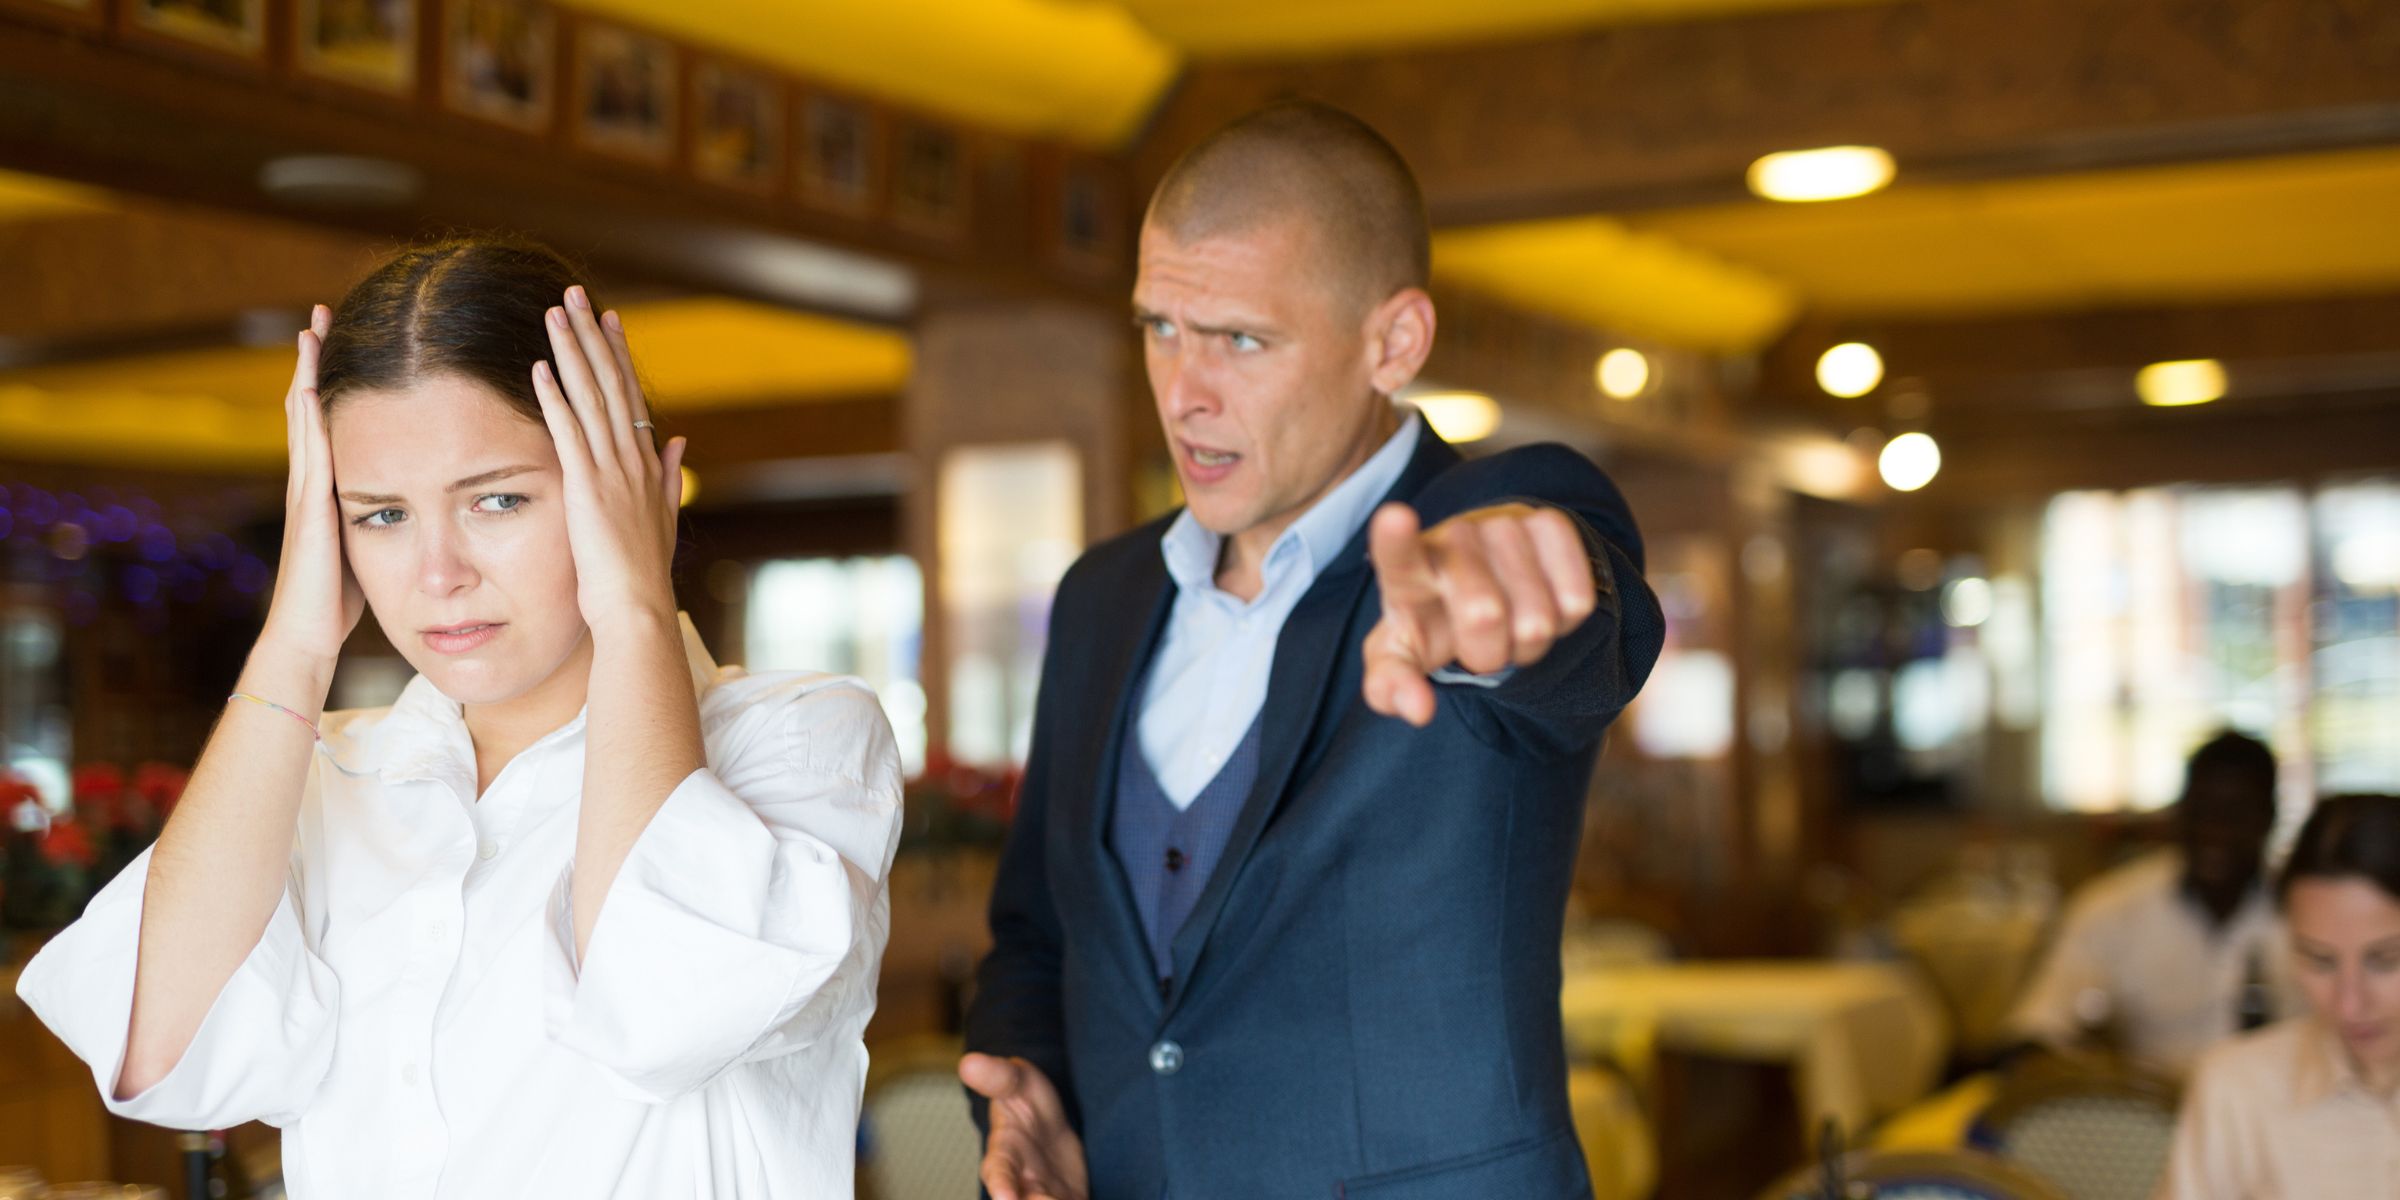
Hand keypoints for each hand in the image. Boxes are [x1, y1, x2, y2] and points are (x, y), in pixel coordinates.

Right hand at [256, 305, 363, 668]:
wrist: (309, 636)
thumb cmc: (339, 602)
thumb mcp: (368, 547)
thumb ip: (380, 518)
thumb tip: (408, 503)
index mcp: (330, 489)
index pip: (331, 423)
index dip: (334, 383)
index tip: (346, 340)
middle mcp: (313, 483)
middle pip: (313, 408)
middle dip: (316, 362)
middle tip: (321, 314)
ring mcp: (305, 493)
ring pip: (305, 421)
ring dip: (307, 375)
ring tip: (312, 330)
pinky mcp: (310, 511)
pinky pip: (310, 456)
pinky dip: (308, 421)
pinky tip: (308, 389)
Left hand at [531, 287, 688, 634]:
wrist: (638, 608)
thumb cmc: (642, 574)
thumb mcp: (662, 517)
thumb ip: (669, 474)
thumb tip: (678, 439)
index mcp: (647, 465)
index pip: (630, 397)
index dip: (618, 355)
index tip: (608, 320)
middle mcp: (633, 460)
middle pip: (611, 384)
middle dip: (593, 336)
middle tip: (577, 295)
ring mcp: (612, 471)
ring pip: (591, 397)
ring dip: (572, 353)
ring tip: (555, 313)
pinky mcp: (587, 488)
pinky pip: (569, 433)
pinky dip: (554, 399)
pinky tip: (539, 368)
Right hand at [960, 1053, 1087, 1199]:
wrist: (1052, 1123)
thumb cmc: (1026, 1100)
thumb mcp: (1015, 1081)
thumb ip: (997, 1076)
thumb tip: (969, 1062)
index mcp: (1004, 1154)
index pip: (999, 1172)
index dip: (1001, 1185)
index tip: (1005, 1198)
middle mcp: (1022, 1182)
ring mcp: (1046, 1194)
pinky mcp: (1071, 1199)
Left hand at [1361, 501, 1598, 726]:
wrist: (1482, 582)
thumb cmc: (1432, 624)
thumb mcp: (1400, 657)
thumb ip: (1391, 687)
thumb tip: (1419, 710)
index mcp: (1406, 572)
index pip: (1397, 555)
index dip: (1394, 538)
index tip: (1395, 518)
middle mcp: (1453, 536)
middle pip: (1484, 615)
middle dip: (1488, 654)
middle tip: (1479, 647)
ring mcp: (1504, 525)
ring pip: (1537, 618)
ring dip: (1527, 643)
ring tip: (1509, 626)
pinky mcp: (1551, 523)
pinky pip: (1576, 601)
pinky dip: (1563, 622)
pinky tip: (1541, 603)